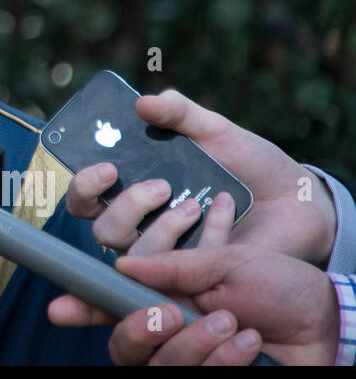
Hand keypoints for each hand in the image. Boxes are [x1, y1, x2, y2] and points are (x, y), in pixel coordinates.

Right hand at [49, 205, 341, 364]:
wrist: (326, 320)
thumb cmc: (278, 285)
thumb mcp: (227, 260)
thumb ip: (174, 263)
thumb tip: (121, 264)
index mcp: (164, 299)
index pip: (108, 307)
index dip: (79, 307)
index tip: (59, 308)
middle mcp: (170, 336)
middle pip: (123, 349)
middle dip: (143, 330)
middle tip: (172, 313)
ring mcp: (192, 365)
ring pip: (159, 369)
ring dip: (195, 344)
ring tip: (234, 323)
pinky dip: (223, 361)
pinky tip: (249, 345)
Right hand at [65, 89, 336, 264]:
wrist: (294, 199)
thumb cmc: (247, 163)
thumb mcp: (213, 129)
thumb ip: (178, 113)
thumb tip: (142, 102)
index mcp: (131, 191)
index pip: (84, 201)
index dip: (84, 188)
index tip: (106, 168)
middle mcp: (141, 227)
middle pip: (103, 231)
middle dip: (126, 208)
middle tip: (160, 186)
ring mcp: (168, 256)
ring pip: (138, 254)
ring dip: (164, 227)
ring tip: (196, 204)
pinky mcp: (197, 276)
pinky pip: (182, 268)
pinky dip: (204, 234)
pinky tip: (224, 212)